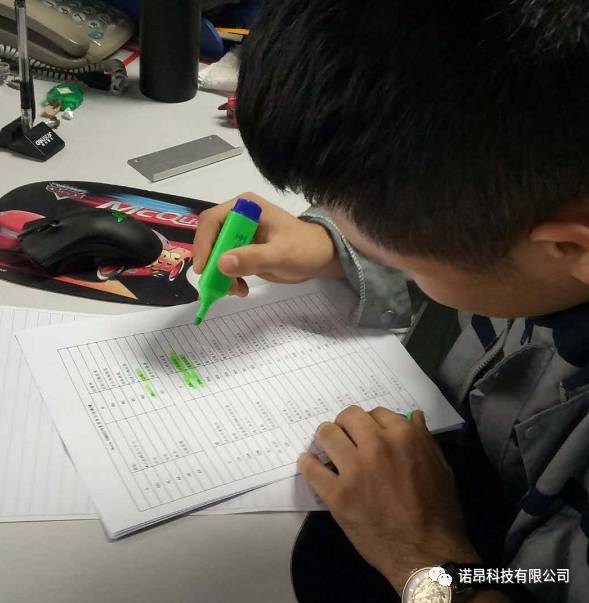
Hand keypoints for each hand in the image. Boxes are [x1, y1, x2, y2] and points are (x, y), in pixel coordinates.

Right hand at [193, 192, 342, 296]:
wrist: (321, 257)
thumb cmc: (305, 249)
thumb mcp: (280, 254)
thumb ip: (253, 257)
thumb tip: (222, 263)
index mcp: (245, 208)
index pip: (212, 220)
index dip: (204, 243)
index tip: (204, 267)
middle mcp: (238, 218)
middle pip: (210, 238)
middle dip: (212, 263)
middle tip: (217, 285)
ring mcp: (240, 235)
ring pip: (216, 254)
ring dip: (219, 275)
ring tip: (234, 290)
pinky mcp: (243, 250)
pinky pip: (226, 264)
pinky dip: (229, 279)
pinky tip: (240, 289)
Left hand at [299, 406, 479, 593]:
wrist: (427, 554)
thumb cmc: (438, 511)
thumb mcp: (440, 467)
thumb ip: (422, 438)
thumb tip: (411, 416)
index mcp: (404, 436)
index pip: (376, 412)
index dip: (371, 422)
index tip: (367, 432)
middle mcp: (377, 446)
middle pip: (348, 416)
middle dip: (346, 424)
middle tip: (346, 437)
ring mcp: (355, 470)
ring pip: (327, 434)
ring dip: (326, 438)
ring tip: (328, 447)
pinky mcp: (338, 495)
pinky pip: (312, 469)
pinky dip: (307, 463)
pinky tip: (308, 462)